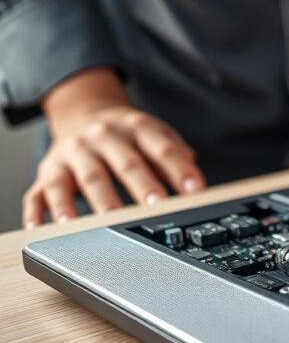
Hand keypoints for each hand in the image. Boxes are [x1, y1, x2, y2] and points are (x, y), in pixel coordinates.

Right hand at [22, 68, 205, 227]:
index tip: (195, 190)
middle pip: (124, 162)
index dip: (179, 169)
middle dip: (141, 185)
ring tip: (105, 224)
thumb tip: (195, 180)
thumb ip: (175, 154)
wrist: (82, 113)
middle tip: (157, 206)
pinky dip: (39, 212)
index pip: (161, 147)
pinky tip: (44, 229)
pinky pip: (39, 193)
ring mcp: (73, 153)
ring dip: (96, 201)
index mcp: (134, 126)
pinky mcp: (48, 171)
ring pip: (84, 178)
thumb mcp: (154, 133)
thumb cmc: (126, 135)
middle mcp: (102, 137)